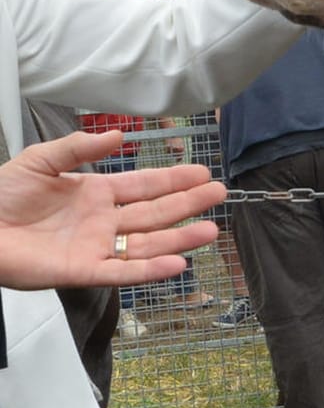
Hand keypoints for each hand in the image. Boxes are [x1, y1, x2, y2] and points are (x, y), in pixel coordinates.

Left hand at [0, 130, 223, 289]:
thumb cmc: (0, 196)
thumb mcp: (40, 160)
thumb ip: (79, 148)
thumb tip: (118, 135)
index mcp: (95, 193)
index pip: (144, 185)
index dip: (174, 179)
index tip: (202, 172)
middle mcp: (102, 221)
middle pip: (155, 213)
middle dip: (188, 204)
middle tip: (218, 194)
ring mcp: (95, 247)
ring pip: (146, 244)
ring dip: (179, 239)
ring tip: (209, 231)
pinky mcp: (81, 271)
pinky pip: (121, 273)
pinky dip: (149, 271)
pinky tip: (175, 265)